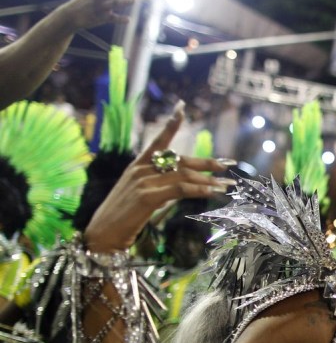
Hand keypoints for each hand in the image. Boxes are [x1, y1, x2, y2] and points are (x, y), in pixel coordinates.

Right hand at [84, 105, 235, 252]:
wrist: (102, 234)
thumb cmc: (123, 217)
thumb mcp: (141, 195)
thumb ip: (160, 186)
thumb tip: (183, 186)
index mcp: (137, 165)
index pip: (158, 141)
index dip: (170, 124)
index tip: (181, 108)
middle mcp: (140, 169)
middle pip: (180, 161)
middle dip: (206, 163)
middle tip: (227, 165)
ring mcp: (143, 182)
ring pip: (184, 176)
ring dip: (208, 181)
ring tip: (226, 186)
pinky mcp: (147, 197)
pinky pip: (180, 190)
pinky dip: (199, 190)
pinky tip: (212, 192)